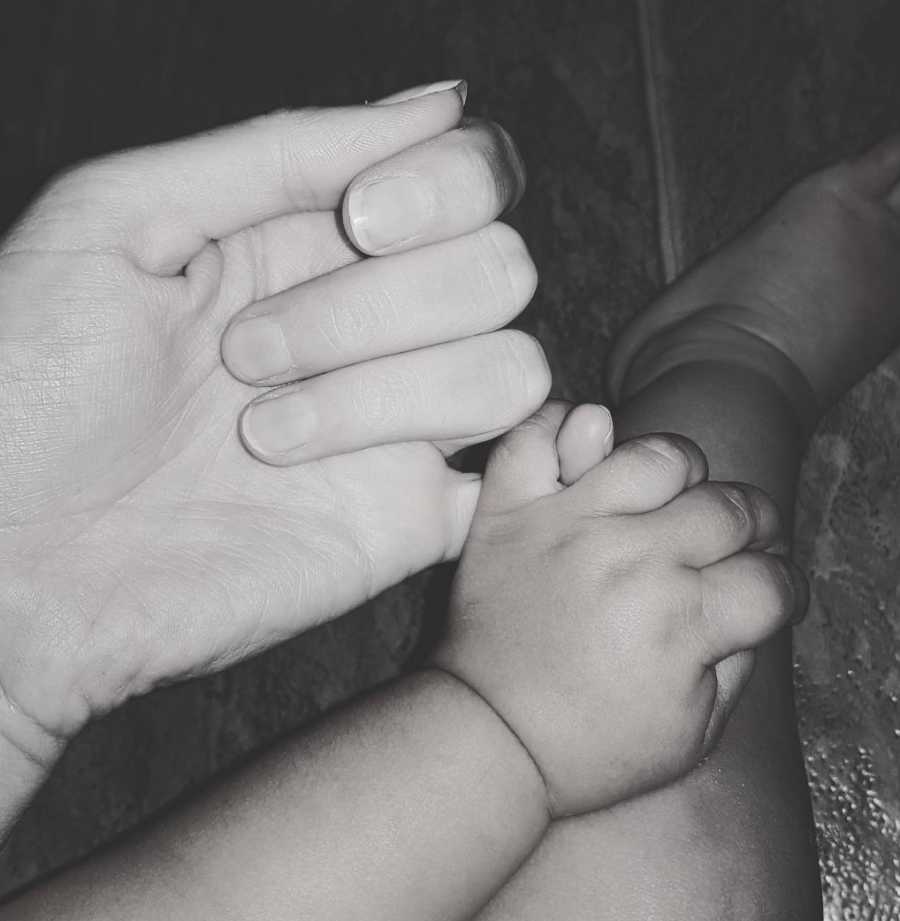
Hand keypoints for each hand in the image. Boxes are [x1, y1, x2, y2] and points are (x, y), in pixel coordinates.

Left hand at [0, 81, 547, 822]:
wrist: (9, 563)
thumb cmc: (29, 387)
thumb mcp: (125, 218)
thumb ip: (282, 153)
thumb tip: (439, 105)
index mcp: (315, 243)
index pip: (473, 178)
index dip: (445, 187)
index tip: (356, 222)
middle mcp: (376, 328)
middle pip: (502, 270)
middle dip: (376, 307)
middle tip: (248, 353)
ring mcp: (402, 428)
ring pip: (513, 369)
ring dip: (387, 395)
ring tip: (263, 437)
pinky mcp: (410, 521)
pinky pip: (510, 478)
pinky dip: (498, 462)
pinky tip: (393, 468)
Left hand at [433, 402, 807, 816]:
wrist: (490, 736)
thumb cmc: (591, 746)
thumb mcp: (693, 734)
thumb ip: (739, 661)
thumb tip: (755, 596)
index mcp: (682, 621)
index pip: (771, 577)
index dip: (777, 590)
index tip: (756, 597)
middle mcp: (630, 559)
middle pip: (728, 507)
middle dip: (747, 529)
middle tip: (721, 550)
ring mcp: (566, 525)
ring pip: (655, 454)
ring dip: (677, 473)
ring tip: (663, 502)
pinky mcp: (510, 512)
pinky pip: (536, 435)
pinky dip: (560, 427)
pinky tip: (583, 450)